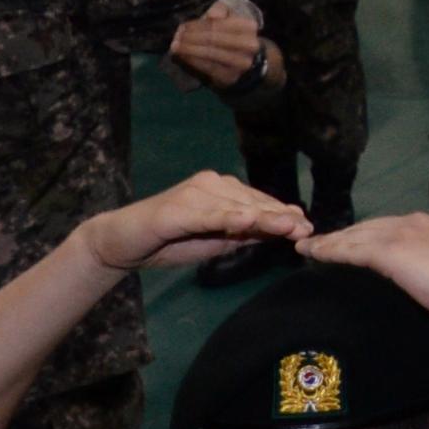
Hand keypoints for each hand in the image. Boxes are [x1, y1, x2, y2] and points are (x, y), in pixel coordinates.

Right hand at [79, 169, 312, 273]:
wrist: (121, 243)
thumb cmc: (169, 242)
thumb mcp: (213, 242)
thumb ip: (242, 235)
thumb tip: (277, 231)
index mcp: (221, 190)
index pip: (258, 202)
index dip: (282, 215)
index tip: (307, 226)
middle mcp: (211, 184)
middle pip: (252, 202)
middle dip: (280, 217)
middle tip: (306, 229)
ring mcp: (194, 193)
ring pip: (236, 207)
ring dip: (264, 216)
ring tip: (289, 225)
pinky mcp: (177, 208)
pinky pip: (208, 215)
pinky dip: (228, 218)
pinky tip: (246, 221)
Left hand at [166, 0, 273, 90]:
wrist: (245, 60)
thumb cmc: (232, 35)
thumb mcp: (229, 17)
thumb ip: (220, 10)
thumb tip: (212, 15)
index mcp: (248, 27)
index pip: (217, 24)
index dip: (197, 26)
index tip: (183, 26)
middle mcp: (248, 45)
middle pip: (213, 39)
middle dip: (191, 38)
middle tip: (176, 38)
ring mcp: (241, 62)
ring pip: (209, 53)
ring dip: (189, 49)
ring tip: (176, 47)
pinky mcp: (231, 76)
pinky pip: (208, 67)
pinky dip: (193, 61)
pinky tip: (183, 56)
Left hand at [296, 211, 428, 329]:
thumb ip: (427, 267)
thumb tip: (413, 280)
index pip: (387, 228)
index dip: (362, 235)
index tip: (344, 244)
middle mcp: (415, 221)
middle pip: (368, 227)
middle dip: (341, 236)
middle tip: (316, 245)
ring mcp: (403, 233)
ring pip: (357, 236)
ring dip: (329, 242)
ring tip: (307, 248)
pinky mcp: (392, 250)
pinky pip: (353, 250)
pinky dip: (331, 251)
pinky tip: (315, 254)